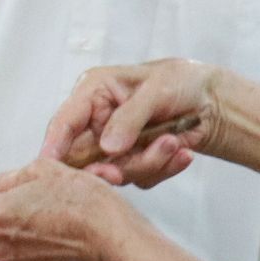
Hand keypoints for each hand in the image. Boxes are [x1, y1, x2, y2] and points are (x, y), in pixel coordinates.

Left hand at [0, 161, 123, 260]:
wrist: (110, 233)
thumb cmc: (77, 200)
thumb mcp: (39, 172)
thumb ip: (3, 179)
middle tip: (24, 197)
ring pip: (4, 243)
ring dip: (17, 228)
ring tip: (45, 210)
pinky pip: (25, 255)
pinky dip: (34, 243)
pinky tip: (56, 228)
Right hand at [38, 59, 223, 187]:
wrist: (211, 101)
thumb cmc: (180, 82)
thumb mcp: (155, 91)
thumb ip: (129, 118)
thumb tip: (108, 148)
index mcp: (93, 94)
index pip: (64, 123)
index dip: (53, 146)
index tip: (48, 167)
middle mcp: (98, 123)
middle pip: (84, 159)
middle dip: (107, 168)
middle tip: (120, 172)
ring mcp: (115, 147)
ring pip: (116, 172)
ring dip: (148, 162)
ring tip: (172, 142)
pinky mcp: (134, 163)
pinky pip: (142, 179)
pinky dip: (164, 168)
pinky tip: (181, 152)